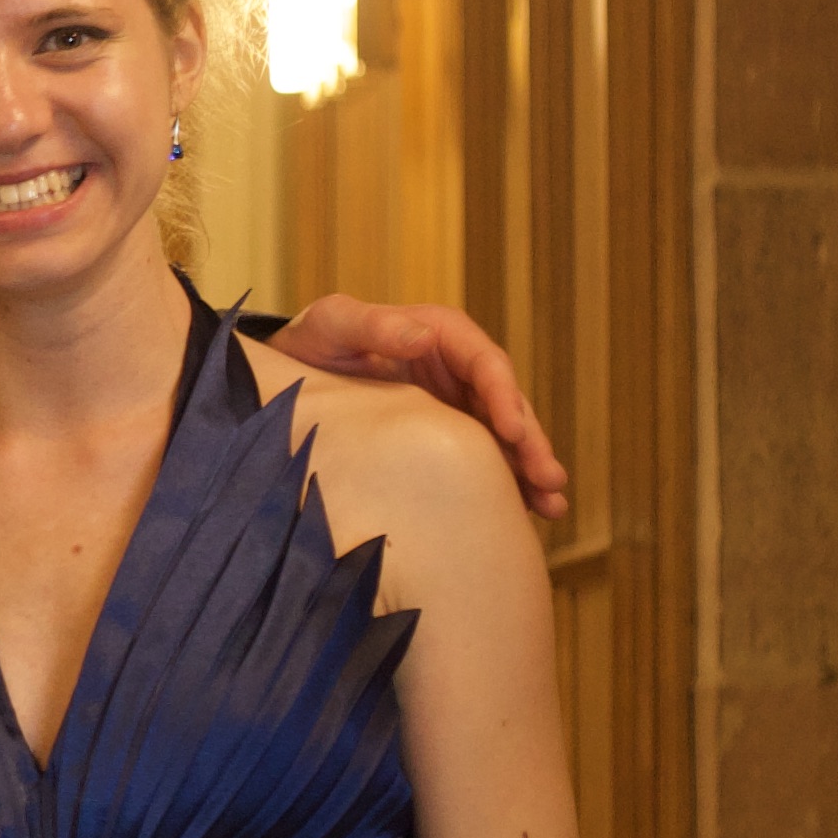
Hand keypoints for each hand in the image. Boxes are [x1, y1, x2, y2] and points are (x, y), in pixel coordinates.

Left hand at [270, 297, 569, 524]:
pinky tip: (529, 511)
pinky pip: (484, 458)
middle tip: (548, 478)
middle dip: (530, 441)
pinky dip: (506, 483)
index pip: (484, 364)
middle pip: (505, 404)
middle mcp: (456, 369)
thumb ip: (371, 326)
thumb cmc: (309, 343)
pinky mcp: (446, 436)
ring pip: (503, 436)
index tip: (513, 430)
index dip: (504, 395)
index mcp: (439, 335)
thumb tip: (424, 336)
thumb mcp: (331, 325)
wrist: (285, 378)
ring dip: (529, 468)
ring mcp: (454, 403)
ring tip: (552, 504)